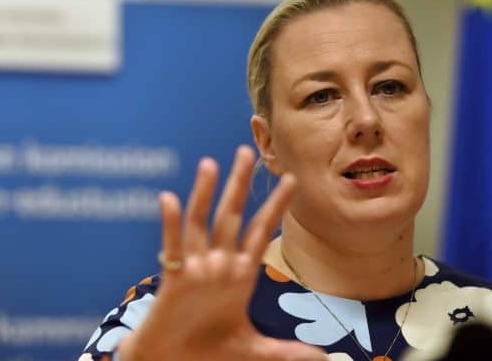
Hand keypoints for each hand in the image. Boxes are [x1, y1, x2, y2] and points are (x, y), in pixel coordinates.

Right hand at [117, 146, 326, 360]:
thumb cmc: (207, 355)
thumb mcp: (252, 352)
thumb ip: (286, 352)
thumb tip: (322, 358)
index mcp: (239, 275)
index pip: (260, 231)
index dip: (275, 206)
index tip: (291, 179)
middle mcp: (218, 265)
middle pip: (231, 216)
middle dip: (239, 185)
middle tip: (246, 151)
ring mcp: (195, 270)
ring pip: (201, 224)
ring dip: (204, 195)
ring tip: (210, 164)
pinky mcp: (173, 280)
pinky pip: (172, 247)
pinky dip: (170, 224)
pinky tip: (168, 199)